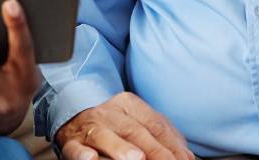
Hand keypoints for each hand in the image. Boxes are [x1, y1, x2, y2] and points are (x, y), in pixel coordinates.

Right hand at [55, 92, 193, 159]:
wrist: (72, 116)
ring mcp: (89, 127)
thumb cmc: (113, 125)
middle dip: (153, 150)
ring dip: (120, 148)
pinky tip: (90, 158)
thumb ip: (163, 136)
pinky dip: (82, 154)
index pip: (155, 124)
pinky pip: (75, 148)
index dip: (172, 145)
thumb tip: (187, 156)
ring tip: (135, 158)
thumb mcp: (139, 123)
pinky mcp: (71, 143)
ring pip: (104, 136)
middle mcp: (108, 113)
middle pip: (134, 131)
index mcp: (128, 104)